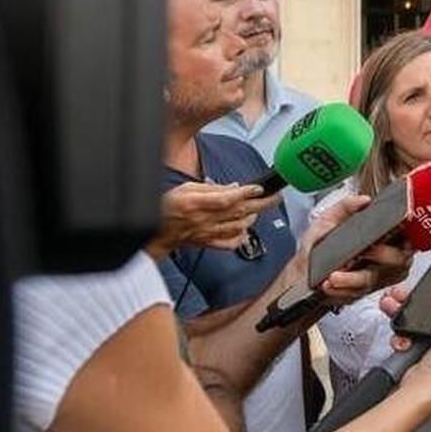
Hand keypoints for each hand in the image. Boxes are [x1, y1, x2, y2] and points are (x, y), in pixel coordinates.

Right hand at [151, 180, 272, 255]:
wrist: (155, 231)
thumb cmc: (168, 207)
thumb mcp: (187, 187)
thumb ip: (212, 188)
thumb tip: (234, 187)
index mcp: (198, 202)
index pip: (227, 198)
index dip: (245, 192)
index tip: (259, 187)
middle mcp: (205, 219)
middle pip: (240, 211)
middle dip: (262, 203)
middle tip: (275, 197)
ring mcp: (208, 233)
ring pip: (239, 227)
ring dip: (253, 218)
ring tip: (259, 210)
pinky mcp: (208, 243)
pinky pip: (229, 244)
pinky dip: (241, 237)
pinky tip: (246, 231)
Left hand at [301, 193, 410, 303]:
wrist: (300, 274)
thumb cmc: (317, 248)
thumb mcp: (329, 219)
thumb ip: (346, 206)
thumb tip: (363, 200)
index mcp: (381, 238)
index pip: (407, 235)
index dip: (410, 233)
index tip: (401, 228)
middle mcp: (382, 260)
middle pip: (399, 260)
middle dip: (384, 255)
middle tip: (368, 250)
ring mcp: (371, 279)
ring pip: (373, 279)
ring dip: (353, 278)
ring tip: (335, 275)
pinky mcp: (357, 293)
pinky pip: (355, 293)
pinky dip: (340, 289)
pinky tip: (329, 284)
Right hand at [397, 273, 430, 401]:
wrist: (419, 390)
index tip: (426, 280)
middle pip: (427, 303)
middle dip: (410, 297)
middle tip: (399, 296)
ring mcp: (428, 337)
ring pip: (411, 314)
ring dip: (399, 310)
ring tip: (393, 309)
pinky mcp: (412, 345)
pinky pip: (401, 330)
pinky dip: (397, 332)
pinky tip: (401, 338)